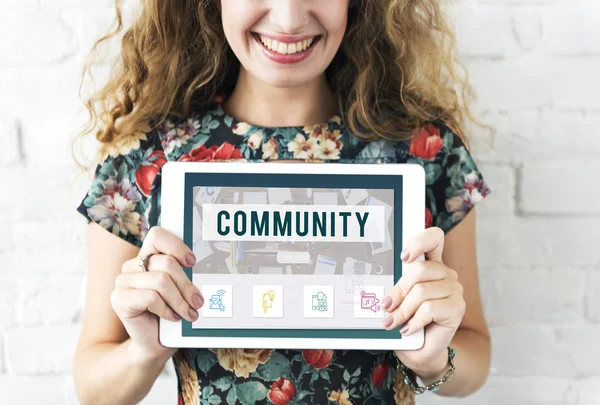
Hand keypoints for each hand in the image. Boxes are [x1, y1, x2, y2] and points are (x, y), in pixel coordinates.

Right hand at [110, 226, 203, 363]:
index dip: (177, 246)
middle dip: (187, 284)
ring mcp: (123, 281)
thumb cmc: (170, 314)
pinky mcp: (118, 299)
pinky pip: (150, 298)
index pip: (157, 235)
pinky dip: (166, 309)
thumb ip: (184, 275)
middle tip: (198, 301)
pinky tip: (172, 317)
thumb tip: (201, 269)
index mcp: (147, 257)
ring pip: (161, 282)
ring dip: (180, 301)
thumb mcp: (180, 291)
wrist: (154, 344)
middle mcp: (132, 265)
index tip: (192, 262)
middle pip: (166, 263)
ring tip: (189, 313)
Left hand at [380, 227, 464, 381]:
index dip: (419, 242)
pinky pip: (429, 308)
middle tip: (386, 307)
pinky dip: (414, 321)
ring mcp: (454, 290)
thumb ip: (396, 288)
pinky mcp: (457, 307)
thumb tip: (384, 290)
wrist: (421, 350)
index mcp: (431, 264)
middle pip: (419, 269)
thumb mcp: (399, 301)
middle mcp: (445, 273)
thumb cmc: (408, 321)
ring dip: (403, 310)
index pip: (433, 238)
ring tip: (393, 322)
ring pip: (421, 291)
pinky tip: (408, 329)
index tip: (404, 256)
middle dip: (399, 290)